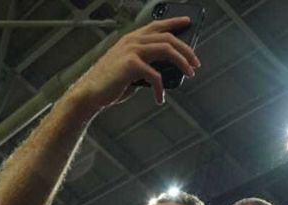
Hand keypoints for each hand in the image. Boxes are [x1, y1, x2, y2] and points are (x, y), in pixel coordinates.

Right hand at [71, 17, 199, 108]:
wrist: (90, 93)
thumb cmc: (111, 83)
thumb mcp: (130, 68)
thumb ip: (147, 63)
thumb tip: (169, 70)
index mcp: (131, 39)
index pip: (157, 25)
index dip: (174, 22)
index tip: (188, 22)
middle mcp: (132, 40)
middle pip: (168, 38)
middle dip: (186, 49)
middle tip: (196, 63)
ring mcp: (131, 51)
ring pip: (167, 50)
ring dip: (182, 63)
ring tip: (190, 74)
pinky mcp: (131, 65)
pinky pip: (156, 76)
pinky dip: (161, 89)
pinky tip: (160, 98)